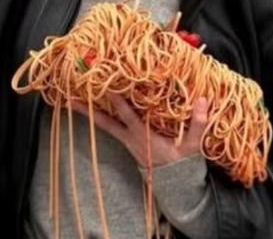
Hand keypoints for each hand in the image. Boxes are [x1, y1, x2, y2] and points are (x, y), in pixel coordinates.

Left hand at [69, 92, 208, 166]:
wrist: (175, 187)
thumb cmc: (183, 165)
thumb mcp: (193, 145)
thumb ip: (198, 123)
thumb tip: (203, 100)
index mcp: (145, 136)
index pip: (128, 115)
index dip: (118, 101)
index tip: (107, 85)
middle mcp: (131, 138)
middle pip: (105, 122)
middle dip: (88, 110)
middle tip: (69, 99)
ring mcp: (128, 142)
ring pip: (105, 125)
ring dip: (90, 113)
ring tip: (73, 102)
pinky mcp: (128, 143)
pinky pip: (111, 127)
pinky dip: (102, 118)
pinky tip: (94, 110)